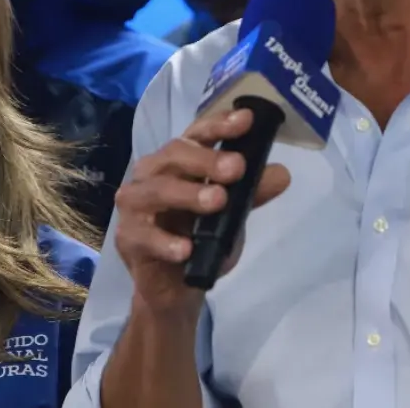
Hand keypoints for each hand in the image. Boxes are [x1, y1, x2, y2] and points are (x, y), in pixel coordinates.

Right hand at [113, 109, 291, 319]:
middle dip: (207, 160)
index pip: (196, 134)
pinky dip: (165, 241)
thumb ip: (251, 193)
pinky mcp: (127, 237)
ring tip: (218, 202)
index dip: (218, 125)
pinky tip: (186, 250)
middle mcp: (153, 174)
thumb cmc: (201, 239)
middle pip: (174, 155)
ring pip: (157, 190)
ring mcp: (136, 205)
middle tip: (237, 168)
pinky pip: (143, 235)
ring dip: (188, 194)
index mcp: (179, 161)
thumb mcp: (232, 215)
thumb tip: (281, 174)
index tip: (245, 120)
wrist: (176, 288)